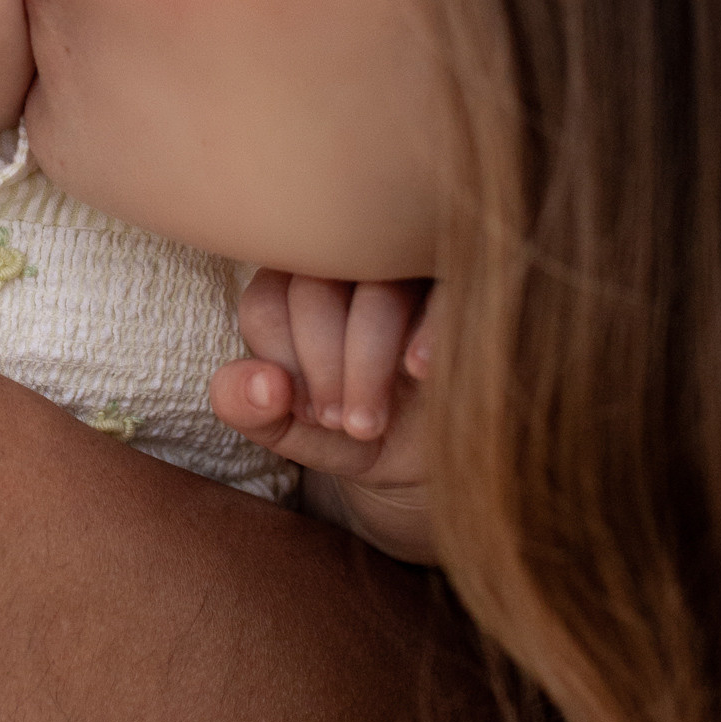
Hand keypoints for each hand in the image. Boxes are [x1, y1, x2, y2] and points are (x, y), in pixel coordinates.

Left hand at [211, 271, 437, 562]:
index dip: (281, 361)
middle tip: (343, 426)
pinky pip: (444, 288)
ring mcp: (410, 268)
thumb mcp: (306, 433)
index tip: (309, 416)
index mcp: (297, 289)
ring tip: (370, 426)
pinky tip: (420, 372)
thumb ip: (254, 412)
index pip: (267, 300)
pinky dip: (428, 328)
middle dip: (322, 365)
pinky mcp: (465, 284)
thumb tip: (260, 386)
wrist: (442, 456)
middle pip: (316, 286)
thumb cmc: (365, 427)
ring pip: (376, 285)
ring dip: (367, 359)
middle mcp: (350, 265)